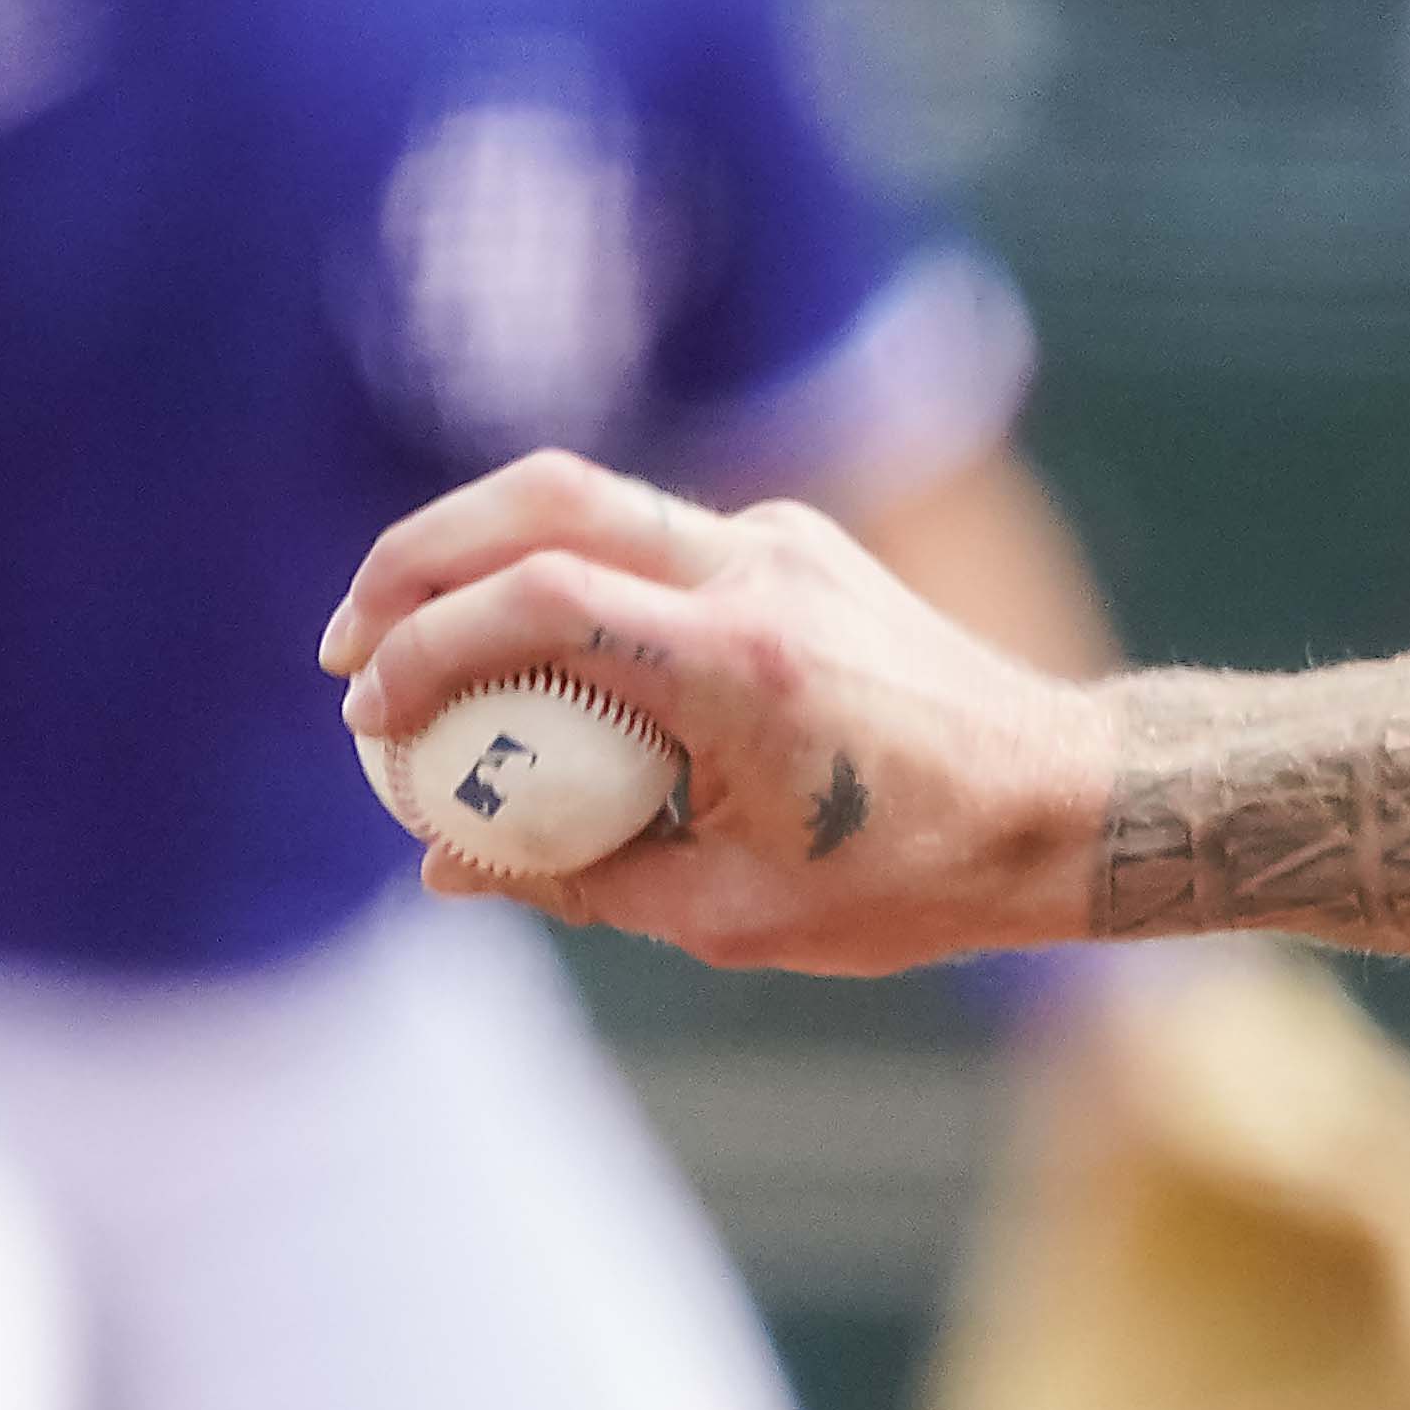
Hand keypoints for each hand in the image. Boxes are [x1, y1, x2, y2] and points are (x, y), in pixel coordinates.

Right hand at [321, 451, 1114, 975]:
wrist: (1062, 800)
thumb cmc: (916, 875)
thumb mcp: (734, 913)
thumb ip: (578, 880)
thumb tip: (443, 860)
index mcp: (742, 665)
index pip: (537, 600)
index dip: (424, 647)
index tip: (371, 722)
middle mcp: (758, 572)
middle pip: (538, 500)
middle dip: (415, 563)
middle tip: (346, 651)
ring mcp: (780, 541)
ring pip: (586, 497)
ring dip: (476, 554)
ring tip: (405, 639)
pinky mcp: (793, 540)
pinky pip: (644, 534)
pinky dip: (559, 572)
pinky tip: (523, 653)